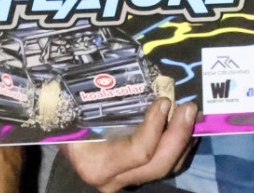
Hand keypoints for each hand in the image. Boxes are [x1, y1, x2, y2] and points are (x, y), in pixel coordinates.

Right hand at [61, 98, 197, 192]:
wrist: (61, 134)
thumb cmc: (66, 114)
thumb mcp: (78, 107)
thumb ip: (100, 99)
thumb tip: (127, 72)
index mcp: (95, 163)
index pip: (137, 152)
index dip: (155, 128)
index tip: (164, 102)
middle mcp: (112, 179)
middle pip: (157, 164)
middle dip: (178, 135)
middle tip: (189, 107)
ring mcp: (126, 180)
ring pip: (166, 167)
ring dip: (183, 140)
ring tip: (192, 114)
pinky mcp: (137, 175)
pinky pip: (166, 165)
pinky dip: (180, 146)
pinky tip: (187, 127)